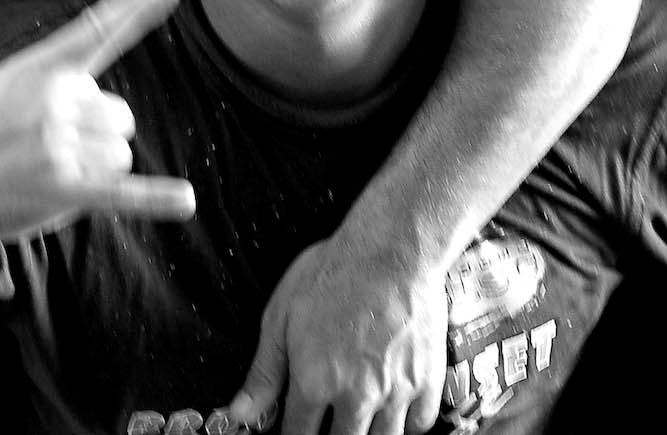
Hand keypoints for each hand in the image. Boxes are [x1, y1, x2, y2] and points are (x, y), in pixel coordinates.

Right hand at [0, 0, 194, 281]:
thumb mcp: (6, 79)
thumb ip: (60, 66)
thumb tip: (100, 61)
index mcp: (40, 69)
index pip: (93, 31)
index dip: (132, 5)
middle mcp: (50, 100)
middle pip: (121, 117)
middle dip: (94, 136)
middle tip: (39, 145)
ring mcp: (55, 145)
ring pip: (121, 155)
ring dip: (94, 170)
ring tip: (43, 170)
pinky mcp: (60, 191)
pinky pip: (122, 193)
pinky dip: (156, 199)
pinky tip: (184, 199)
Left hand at [224, 234, 448, 434]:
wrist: (391, 250)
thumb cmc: (332, 275)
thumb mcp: (280, 317)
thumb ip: (263, 373)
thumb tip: (239, 414)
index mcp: (315, 383)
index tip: (295, 426)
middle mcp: (356, 397)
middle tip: (329, 417)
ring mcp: (396, 392)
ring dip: (368, 434)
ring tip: (358, 417)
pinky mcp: (427, 381)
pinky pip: (419, 424)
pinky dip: (406, 424)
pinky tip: (393, 409)